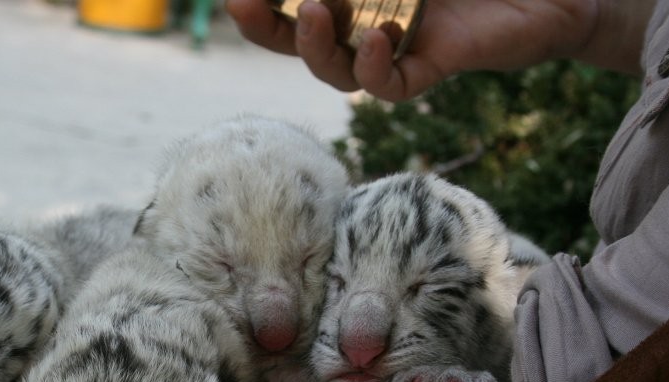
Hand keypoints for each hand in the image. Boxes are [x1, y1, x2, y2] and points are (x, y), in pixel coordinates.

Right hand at [226, 0, 598, 100]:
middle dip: (264, 25)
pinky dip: (375, 68)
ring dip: (316, 45)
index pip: (296, 2)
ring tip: (315, 10)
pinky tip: (377, 41)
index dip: (264, 4)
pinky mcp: (430, 67)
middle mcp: (365, 21)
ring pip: (335, 69)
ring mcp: (395, 49)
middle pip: (298, 38)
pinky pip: (390, 86)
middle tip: (239, 2)